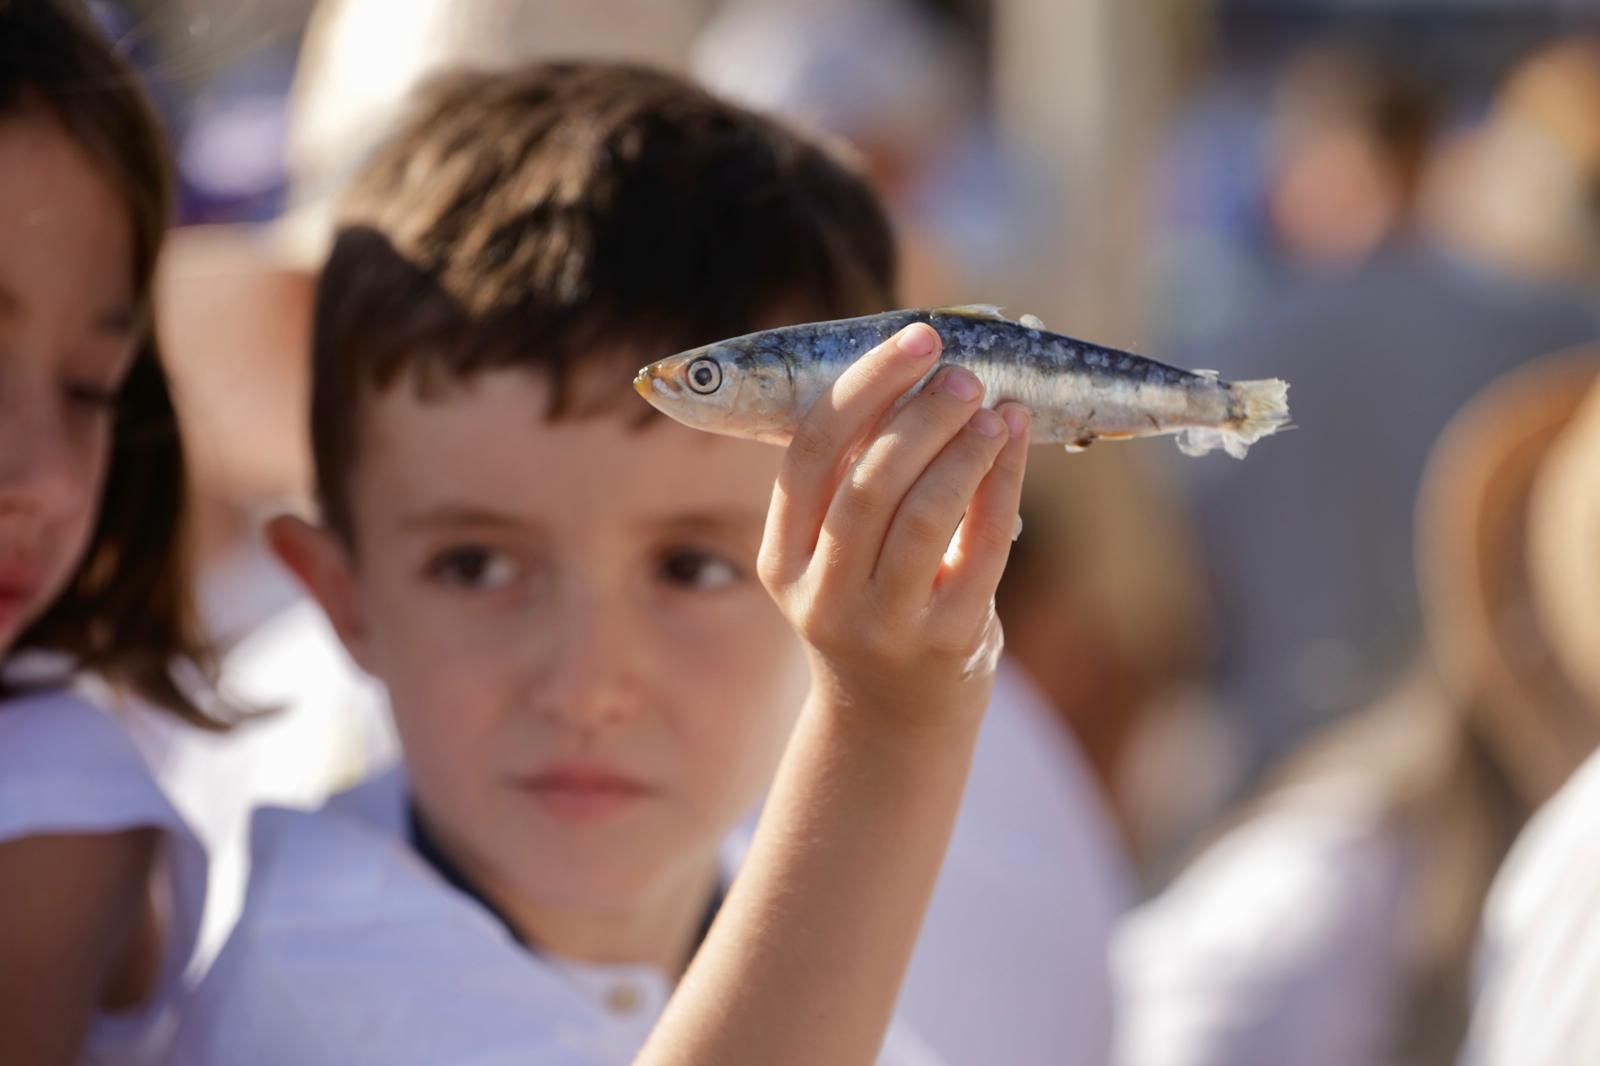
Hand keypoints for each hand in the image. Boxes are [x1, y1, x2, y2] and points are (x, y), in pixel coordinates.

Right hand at [757, 323, 1030, 735]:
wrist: (893, 721)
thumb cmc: (872, 606)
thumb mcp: (838, 553)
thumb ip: (859, 477)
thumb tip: (921, 369)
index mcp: (784, 558)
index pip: (810, 456)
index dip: (863, 388)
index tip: (913, 340)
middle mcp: (823, 595)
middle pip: (867, 483)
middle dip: (919, 414)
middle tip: (961, 372)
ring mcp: (883, 626)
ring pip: (922, 517)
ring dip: (962, 449)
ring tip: (991, 407)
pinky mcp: (946, 644)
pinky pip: (981, 550)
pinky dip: (1001, 484)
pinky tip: (1013, 439)